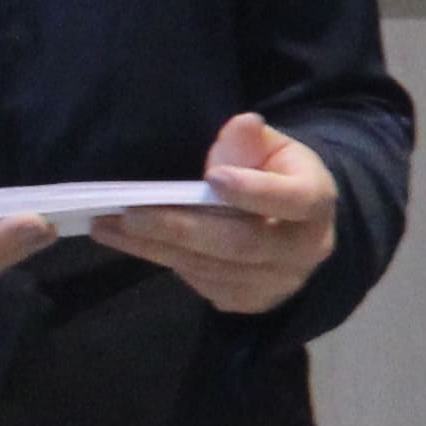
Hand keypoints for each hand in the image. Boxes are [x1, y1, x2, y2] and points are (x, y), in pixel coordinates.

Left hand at [92, 115, 342, 317]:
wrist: (294, 226)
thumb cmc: (275, 175)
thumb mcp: (270, 148)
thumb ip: (250, 142)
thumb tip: (243, 124)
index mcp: (316, 202)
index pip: (291, 200)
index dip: (254, 191)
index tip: (213, 177)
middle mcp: (305, 250)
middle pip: (241, 243)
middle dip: (181, 228)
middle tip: (130, 213)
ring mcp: (278, 282)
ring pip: (213, 268)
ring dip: (157, 248)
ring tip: (109, 226)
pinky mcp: (251, 301)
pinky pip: (204, 284)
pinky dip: (167, 262)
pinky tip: (135, 243)